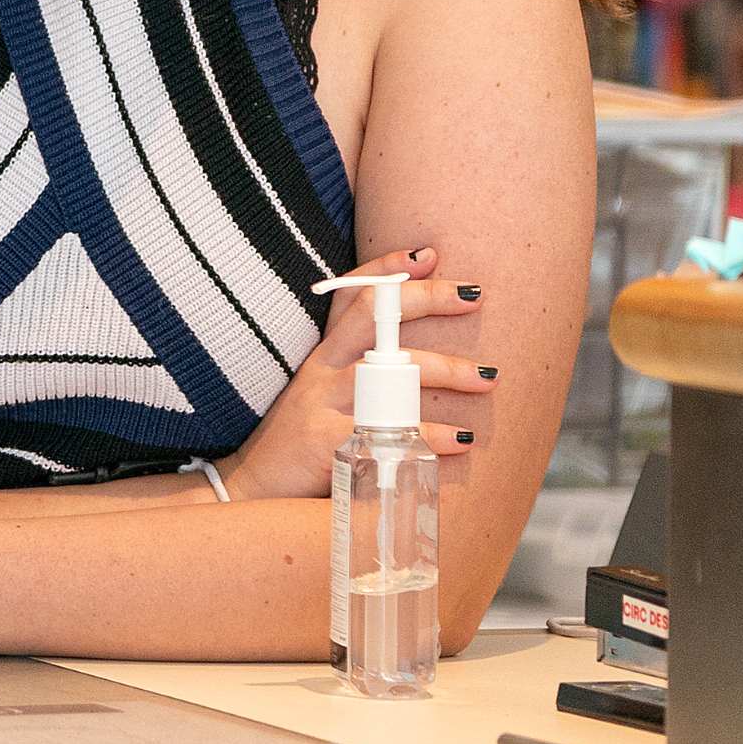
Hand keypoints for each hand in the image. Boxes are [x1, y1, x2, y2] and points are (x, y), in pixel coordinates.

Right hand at [223, 244, 488, 501]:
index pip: (351, 296)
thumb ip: (364, 372)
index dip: (386, 269)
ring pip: (387, 371)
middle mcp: (322, 370)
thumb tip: (418, 358)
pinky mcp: (326, 443)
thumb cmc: (304, 441)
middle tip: (475, 297)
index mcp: (324, 354)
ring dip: (445, 370)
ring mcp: (322, 404)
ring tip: (487, 377)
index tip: (428, 254)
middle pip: (371, 317)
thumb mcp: (325, 394)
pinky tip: (463, 439)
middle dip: (425, 298)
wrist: (255, 489)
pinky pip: (387, 432)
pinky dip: (430, 435)